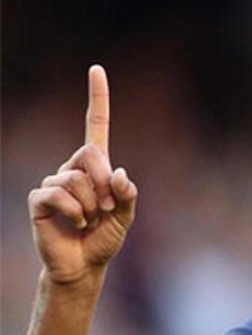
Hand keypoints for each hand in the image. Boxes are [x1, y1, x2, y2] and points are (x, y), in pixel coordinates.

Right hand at [27, 66, 137, 285]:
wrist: (82, 265)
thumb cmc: (104, 238)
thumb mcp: (126, 217)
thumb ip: (128, 195)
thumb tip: (119, 173)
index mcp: (96, 167)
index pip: (95, 125)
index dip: (98, 98)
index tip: (96, 69)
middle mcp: (72, 168)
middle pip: (90, 153)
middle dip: (105, 181)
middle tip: (108, 208)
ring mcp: (53, 182)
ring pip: (76, 178)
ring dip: (92, 204)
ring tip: (89, 220)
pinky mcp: (39, 199)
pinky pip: (59, 194)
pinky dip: (76, 212)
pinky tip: (75, 224)